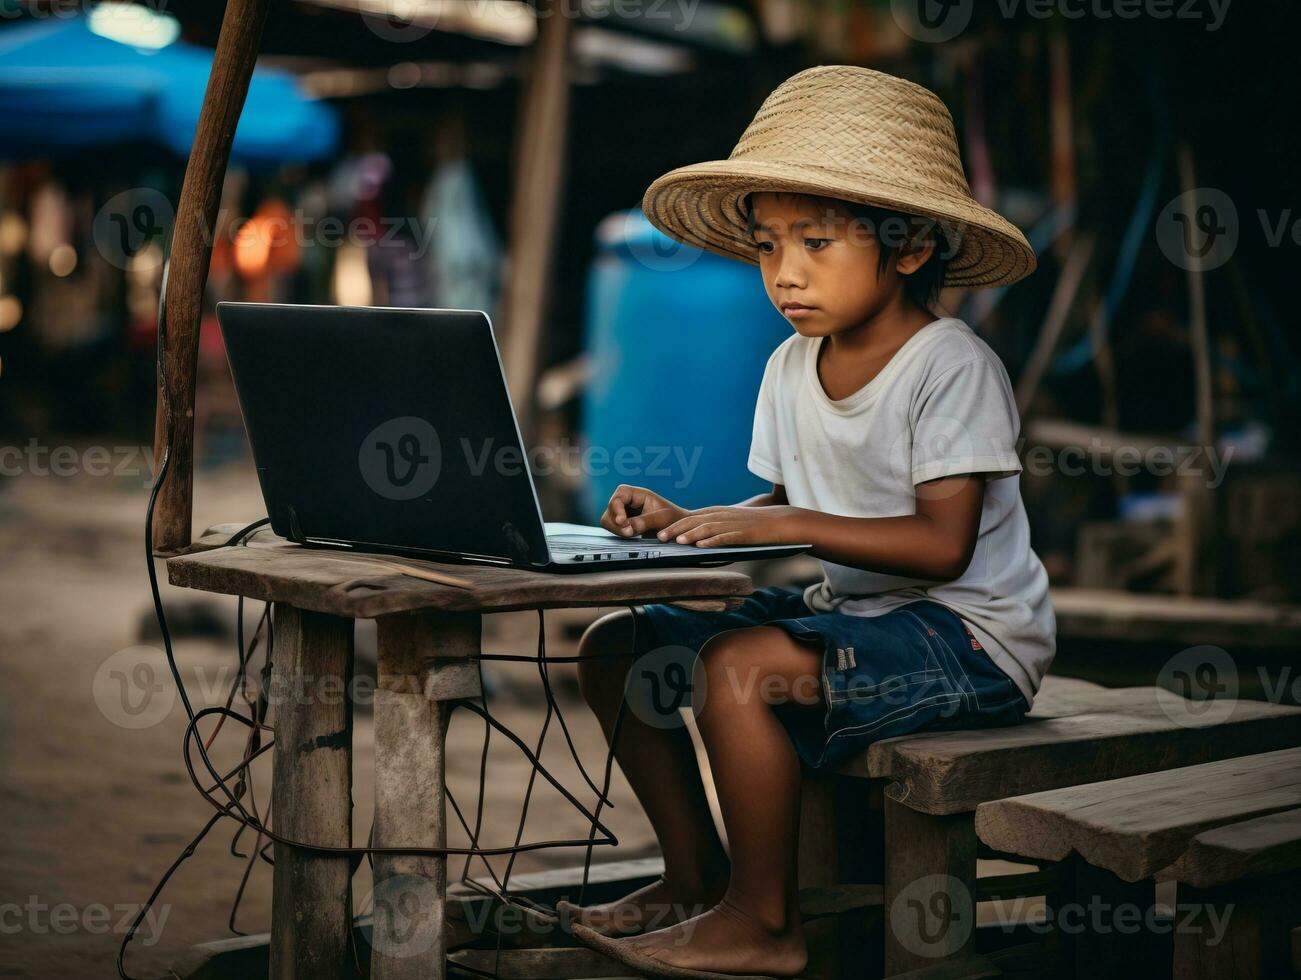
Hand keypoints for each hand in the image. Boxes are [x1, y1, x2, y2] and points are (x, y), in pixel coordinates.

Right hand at [600, 485, 692, 537]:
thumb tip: (627, 527)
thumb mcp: (661, 519)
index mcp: (639, 494)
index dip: (617, 508)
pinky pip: (614, 528)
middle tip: (629, 533)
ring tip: (632, 534)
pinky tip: (632, 535)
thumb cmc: (674, 518)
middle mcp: (629, 501)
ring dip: (617, 529)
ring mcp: (626, 512)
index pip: (620, 495)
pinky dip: (620, 533)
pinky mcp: (625, 523)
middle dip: (616, 522)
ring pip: (609, 519)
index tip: (623, 521)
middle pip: (610, 508)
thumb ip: (644, 522)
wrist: (680, 528)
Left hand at [656, 505, 809, 547]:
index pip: (691, 517)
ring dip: (691, 534)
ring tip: (678, 542)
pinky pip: (726, 536)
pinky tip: (703, 546)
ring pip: (708, 527)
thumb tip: (696, 540)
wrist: (780, 521)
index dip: (674, 524)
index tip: (659, 533)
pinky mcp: (745, 533)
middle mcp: (723, 515)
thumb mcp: (730, 522)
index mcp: (718, 513)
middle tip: (661, 538)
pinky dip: (713, 541)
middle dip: (676, 529)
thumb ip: (714, 527)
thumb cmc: (754, 525)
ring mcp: (733, 524)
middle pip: (695, 520)